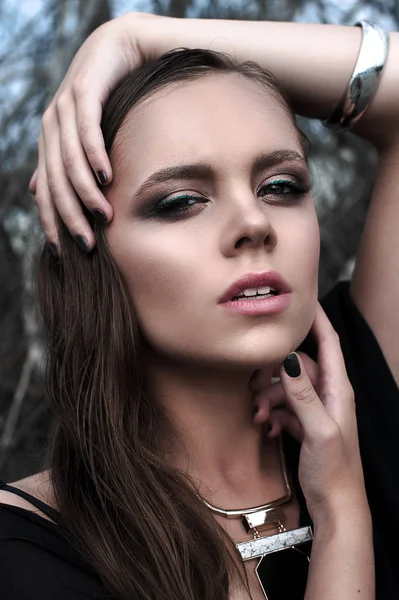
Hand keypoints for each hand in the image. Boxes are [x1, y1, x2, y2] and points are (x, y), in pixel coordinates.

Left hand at [31, 12, 149, 249]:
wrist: (118, 49)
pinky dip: (94, 156)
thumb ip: (62, 163)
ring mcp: (64, 108)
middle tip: (86, 244)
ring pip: (69, 161)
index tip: (62, 251)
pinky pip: (85, 130)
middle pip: (55, 181)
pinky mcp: (83, 92)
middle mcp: (51, 127)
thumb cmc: (106, 98)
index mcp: (49, 141)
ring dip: (85, 192)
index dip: (50, 221)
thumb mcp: (83, 136)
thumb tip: (36, 190)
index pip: (45, 190)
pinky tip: (106, 178)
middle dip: (69, 216)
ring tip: (103, 216)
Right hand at [253, 301, 366, 519]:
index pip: (328, 343)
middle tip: (254, 385)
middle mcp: (328, 394)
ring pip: (286, 387)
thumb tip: (289, 358)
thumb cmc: (335, 470)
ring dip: (269, 397)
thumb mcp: (319, 430)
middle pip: (298, 366)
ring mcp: (316, 409)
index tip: (299, 298)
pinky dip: (272, 414)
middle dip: (274, 373)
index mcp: (338, 389)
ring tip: (258, 415)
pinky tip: (266, 427)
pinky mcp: (305, 424)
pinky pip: (284, 407)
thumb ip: (303, 394)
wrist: (337, 506)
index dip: (316, 318)